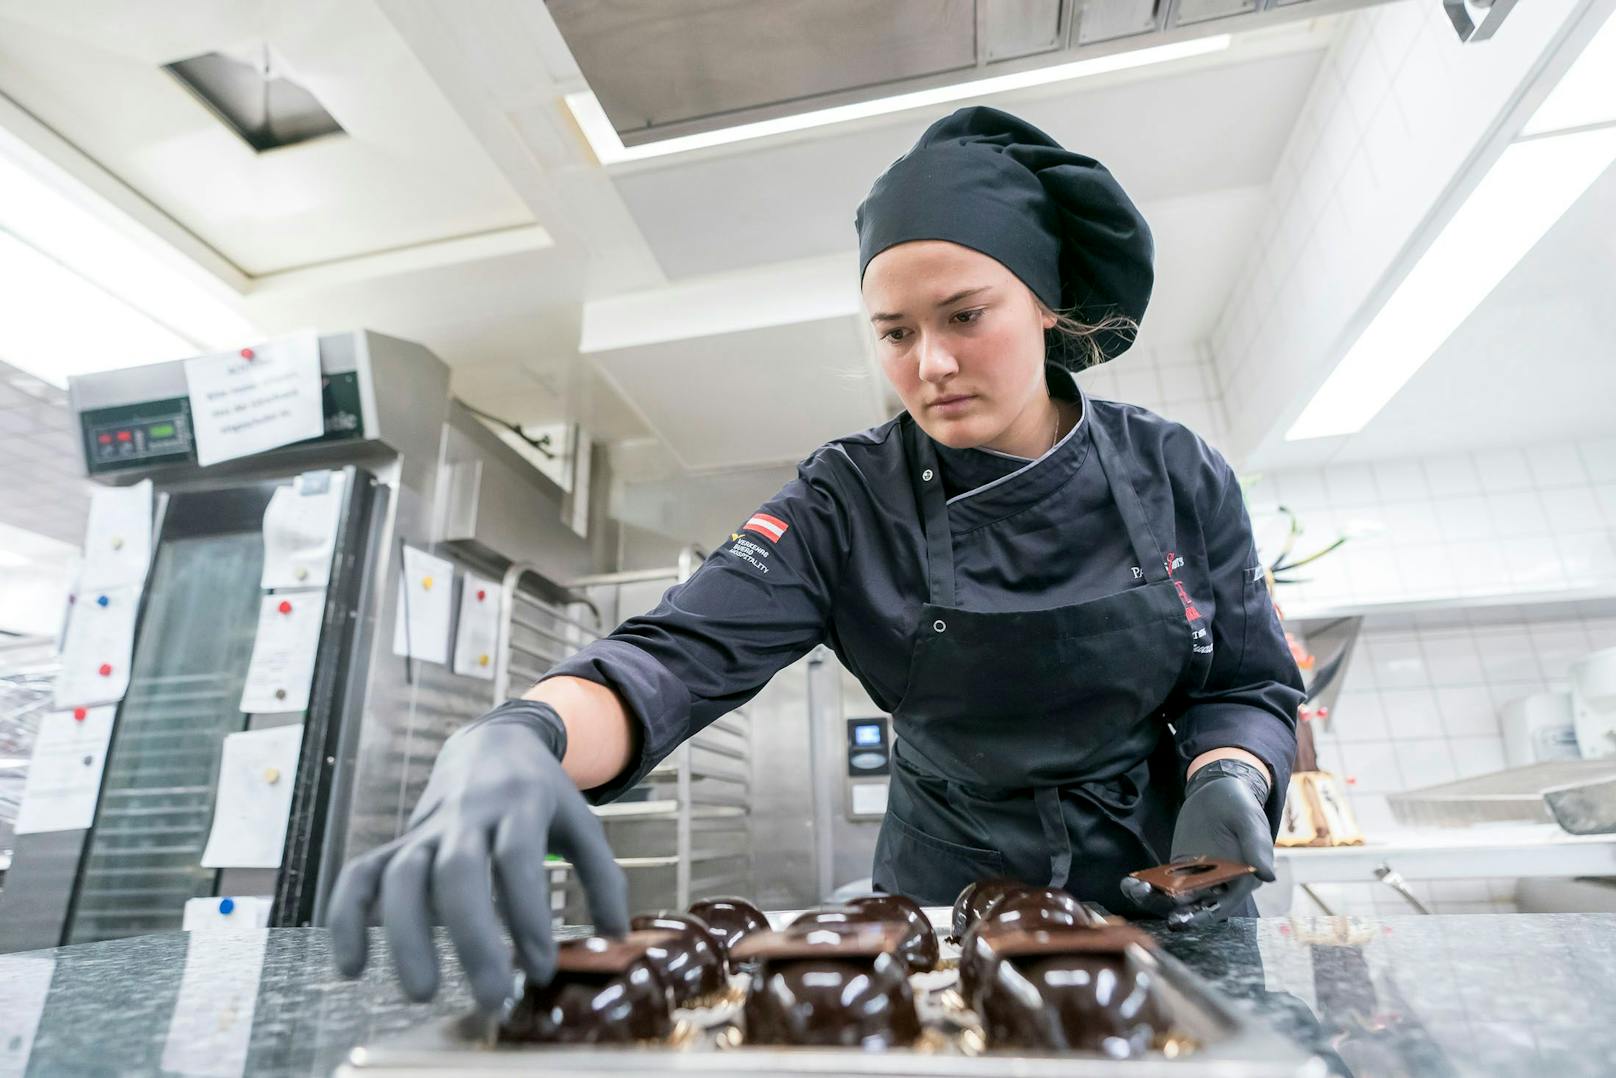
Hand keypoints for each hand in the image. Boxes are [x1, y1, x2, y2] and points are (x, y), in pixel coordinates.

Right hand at [328, 700, 628, 1010]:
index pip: (518, 860)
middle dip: (471, 936)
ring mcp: (426, 827)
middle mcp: (467, 814)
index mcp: (519, 805)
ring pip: (401, 874)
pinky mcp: (398, 840)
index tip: (541, 970)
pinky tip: (350, 967)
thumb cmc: (541, 795)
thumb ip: (602, 876)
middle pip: (457, 872)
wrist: (493, 740)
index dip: (527, 915)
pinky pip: (360, 873)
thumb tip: (617, 935)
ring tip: (421, 993)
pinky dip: (347, 916)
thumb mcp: (581, 822)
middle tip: (491, 996)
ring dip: (406, 934)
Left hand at [1120, 759, 1274, 927]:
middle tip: (1147, 899)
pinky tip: (1130, 882)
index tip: (1180, 918)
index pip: (1221, 905)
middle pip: (1194, 905)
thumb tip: (1267, 876)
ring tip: (1133, 889)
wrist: (1219, 790)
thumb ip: (1256, 847)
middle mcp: (1219, 885)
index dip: (1201, 915)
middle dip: (1170, 908)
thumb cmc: (1240, 805)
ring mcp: (1197, 877)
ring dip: (1155, 897)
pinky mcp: (1180, 867)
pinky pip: (1163, 881)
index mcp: (1241, 881)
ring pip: (1175, 896)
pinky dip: (1148, 884)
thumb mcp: (1249, 821)